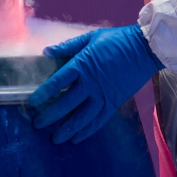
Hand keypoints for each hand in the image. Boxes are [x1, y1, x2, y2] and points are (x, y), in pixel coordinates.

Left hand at [28, 25, 164, 143]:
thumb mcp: (90, 37)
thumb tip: (47, 51)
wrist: (144, 49)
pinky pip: (99, 120)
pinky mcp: (114, 102)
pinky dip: (88, 130)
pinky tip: (77, 138)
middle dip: (50, 115)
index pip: (57, 82)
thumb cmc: (116, 40)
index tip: (32, 103)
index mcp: (82, 64)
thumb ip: (68, 46)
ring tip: (55, 138)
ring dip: (68, 128)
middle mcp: (91, 83)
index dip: (43, 93)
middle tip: (37, 124)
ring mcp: (103, 95)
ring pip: (82, 116)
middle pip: (66, 103)